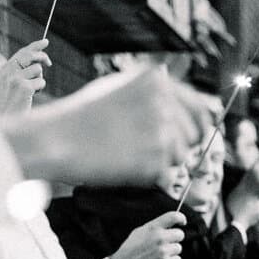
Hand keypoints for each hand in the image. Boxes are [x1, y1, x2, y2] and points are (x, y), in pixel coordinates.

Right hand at [0, 39, 50, 114]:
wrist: (7, 118)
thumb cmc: (14, 101)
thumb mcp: (14, 83)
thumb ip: (22, 70)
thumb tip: (40, 60)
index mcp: (5, 69)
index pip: (22, 52)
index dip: (35, 46)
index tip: (45, 41)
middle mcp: (9, 71)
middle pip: (30, 55)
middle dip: (42, 56)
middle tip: (49, 63)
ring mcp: (16, 79)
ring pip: (38, 69)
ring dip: (39, 79)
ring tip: (32, 90)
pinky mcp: (24, 87)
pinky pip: (41, 82)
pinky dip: (40, 89)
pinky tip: (31, 96)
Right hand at [0, 66, 217, 185]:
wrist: (55, 139)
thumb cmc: (82, 114)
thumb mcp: (119, 86)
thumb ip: (157, 90)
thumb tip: (202, 103)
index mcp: (157, 83)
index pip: (203, 108)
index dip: (200, 125)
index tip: (192, 134)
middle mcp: (164, 104)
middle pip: (195, 136)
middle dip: (179, 145)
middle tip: (149, 148)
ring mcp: (161, 133)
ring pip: (181, 157)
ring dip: (162, 161)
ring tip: (130, 154)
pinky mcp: (154, 162)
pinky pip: (165, 175)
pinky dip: (149, 175)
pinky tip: (124, 164)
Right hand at [110, 211, 185, 258]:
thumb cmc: (132, 248)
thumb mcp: (140, 231)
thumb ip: (156, 227)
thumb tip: (171, 223)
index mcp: (153, 227)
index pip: (174, 216)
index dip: (181, 218)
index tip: (182, 222)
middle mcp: (160, 237)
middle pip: (180, 234)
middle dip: (174, 238)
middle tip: (165, 243)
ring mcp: (163, 251)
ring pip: (178, 248)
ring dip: (171, 251)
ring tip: (159, 254)